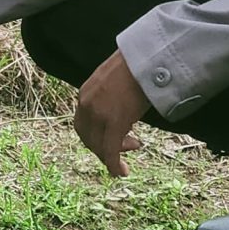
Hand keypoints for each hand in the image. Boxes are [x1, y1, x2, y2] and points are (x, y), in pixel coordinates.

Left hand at [73, 50, 151, 177]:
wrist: (146, 57)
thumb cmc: (135, 64)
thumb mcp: (112, 79)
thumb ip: (107, 94)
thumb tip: (116, 104)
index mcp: (85, 93)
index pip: (82, 124)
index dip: (93, 138)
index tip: (112, 139)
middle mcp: (87, 105)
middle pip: (88, 137)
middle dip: (104, 147)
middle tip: (129, 144)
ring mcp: (100, 114)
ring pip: (100, 145)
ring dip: (114, 154)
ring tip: (136, 145)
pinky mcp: (115, 122)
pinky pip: (111, 151)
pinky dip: (114, 165)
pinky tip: (122, 172)